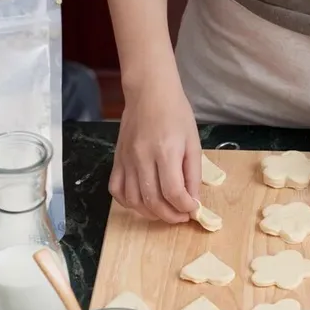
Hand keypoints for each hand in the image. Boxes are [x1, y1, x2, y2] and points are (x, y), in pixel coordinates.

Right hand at [109, 80, 201, 222]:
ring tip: (165, 211)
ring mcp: (126, 160)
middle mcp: (142, 157)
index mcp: (166, 151)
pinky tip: (143, 201)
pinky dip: (129, 203)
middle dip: (170, 216)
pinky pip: (116, 190)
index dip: (185, 207)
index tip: (193, 209)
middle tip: (181, 216)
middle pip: (153, 200)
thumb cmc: (176, 114)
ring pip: (133, 200)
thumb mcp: (193, 143)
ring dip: (151, 213)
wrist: (149, 93)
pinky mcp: (117, 159)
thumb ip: (193, 174)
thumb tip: (193, 201)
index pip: (173, 192)